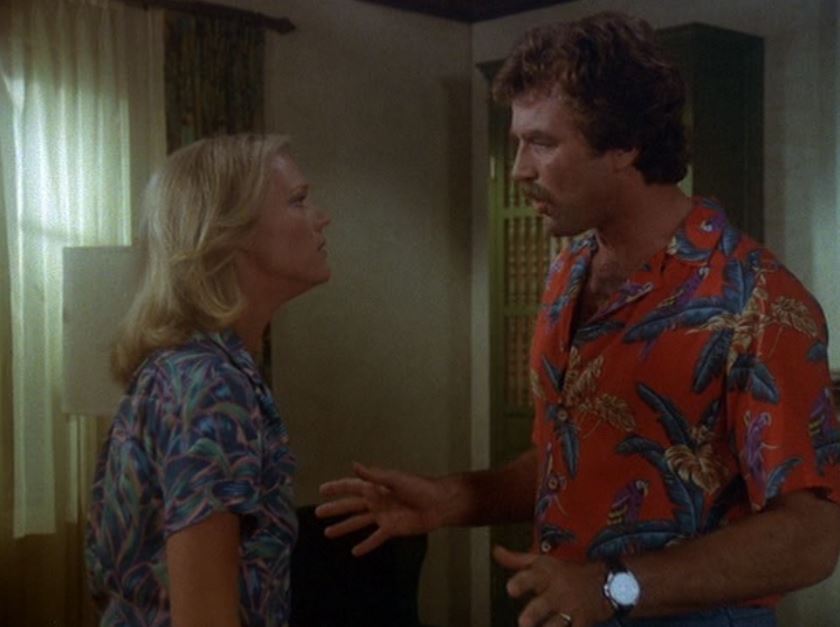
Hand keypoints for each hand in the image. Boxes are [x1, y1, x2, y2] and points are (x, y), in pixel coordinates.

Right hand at [316, 462, 446, 555]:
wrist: (439, 503)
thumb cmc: (419, 487)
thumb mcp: (395, 479)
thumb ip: (374, 476)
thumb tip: (354, 465)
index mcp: (376, 487)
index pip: (352, 487)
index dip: (337, 487)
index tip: (321, 490)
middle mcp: (377, 501)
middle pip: (351, 505)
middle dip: (335, 508)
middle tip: (317, 513)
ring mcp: (383, 516)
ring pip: (359, 522)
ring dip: (344, 527)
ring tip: (327, 533)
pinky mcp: (392, 529)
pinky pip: (375, 538)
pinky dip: (366, 545)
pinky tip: (355, 552)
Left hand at [493, 545, 613, 626]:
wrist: (605, 582)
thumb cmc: (565, 573)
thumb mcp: (542, 562)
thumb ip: (517, 560)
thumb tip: (495, 551)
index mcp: (546, 574)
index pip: (532, 576)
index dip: (521, 582)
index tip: (511, 589)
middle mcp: (557, 592)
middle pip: (543, 604)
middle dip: (533, 614)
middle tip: (523, 623)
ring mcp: (571, 609)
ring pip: (558, 624)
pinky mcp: (583, 623)